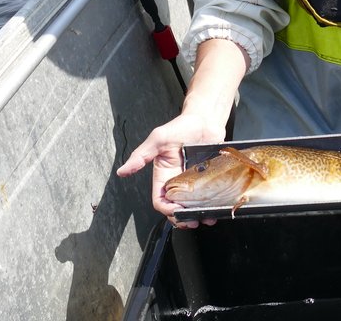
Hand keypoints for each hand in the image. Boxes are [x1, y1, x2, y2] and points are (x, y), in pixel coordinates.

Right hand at [116, 112, 225, 228]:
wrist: (206, 119)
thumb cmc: (181, 127)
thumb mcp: (159, 139)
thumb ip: (141, 156)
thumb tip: (122, 172)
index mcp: (163, 176)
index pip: (160, 200)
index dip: (167, 209)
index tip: (177, 210)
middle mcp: (178, 182)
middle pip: (177, 208)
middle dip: (183, 218)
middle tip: (193, 220)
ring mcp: (194, 182)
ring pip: (194, 206)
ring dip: (200, 215)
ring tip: (208, 218)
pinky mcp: (209, 180)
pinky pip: (210, 197)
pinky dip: (213, 205)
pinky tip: (218, 207)